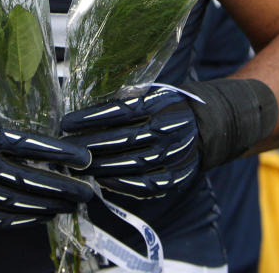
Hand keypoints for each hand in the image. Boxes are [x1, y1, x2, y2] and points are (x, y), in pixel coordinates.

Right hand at [0, 98, 92, 228]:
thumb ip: (12, 135)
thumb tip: (50, 145)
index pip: (32, 147)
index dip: (61, 153)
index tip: (85, 158)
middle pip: (32, 180)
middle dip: (64, 188)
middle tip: (88, 191)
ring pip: (21, 203)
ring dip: (51, 205)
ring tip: (72, 204)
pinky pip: (4, 217)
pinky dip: (28, 216)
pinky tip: (44, 213)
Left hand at [59, 79, 278, 199]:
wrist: (212, 123)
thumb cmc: (169, 105)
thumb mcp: (152, 92)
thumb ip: (125, 98)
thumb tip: (86, 108)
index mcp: (162, 103)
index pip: (120, 110)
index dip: (91, 118)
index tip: (66, 123)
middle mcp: (170, 128)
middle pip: (123, 139)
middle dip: (90, 145)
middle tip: (67, 149)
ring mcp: (176, 154)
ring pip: (133, 163)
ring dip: (102, 167)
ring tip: (79, 167)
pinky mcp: (179, 175)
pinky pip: (149, 185)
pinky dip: (123, 185)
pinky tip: (104, 182)